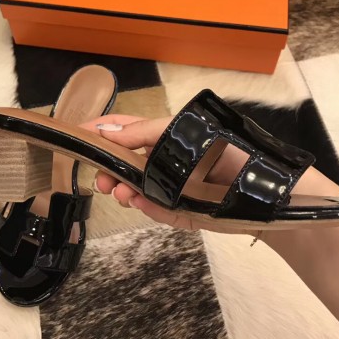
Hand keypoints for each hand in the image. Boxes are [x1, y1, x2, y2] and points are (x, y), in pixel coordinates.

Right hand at [80, 114, 260, 235]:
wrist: (262, 191)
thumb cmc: (223, 152)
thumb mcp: (180, 133)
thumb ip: (142, 132)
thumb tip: (105, 131)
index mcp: (164, 135)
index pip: (126, 129)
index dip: (101, 131)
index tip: (76, 137)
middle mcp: (167, 159)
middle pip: (128, 164)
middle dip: (111, 171)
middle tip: (103, 183)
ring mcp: (175, 186)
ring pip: (141, 190)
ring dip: (128, 192)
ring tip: (123, 196)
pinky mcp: (185, 209)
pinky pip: (161, 210)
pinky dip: (150, 209)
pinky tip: (142, 205)